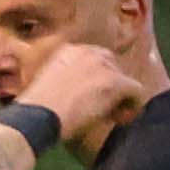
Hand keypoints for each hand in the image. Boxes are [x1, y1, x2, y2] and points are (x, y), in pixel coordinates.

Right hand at [15, 41, 157, 156]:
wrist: (36, 118)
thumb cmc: (33, 109)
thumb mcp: (44, 84)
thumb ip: (61, 79)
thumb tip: (74, 92)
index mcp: (68, 51)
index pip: (95, 59)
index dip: (96, 79)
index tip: (90, 97)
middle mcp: (88, 52)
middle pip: (113, 66)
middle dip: (110, 86)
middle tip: (102, 106)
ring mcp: (103, 66)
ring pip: (125, 80)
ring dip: (119, 98)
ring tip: (110, 115)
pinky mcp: (115, 82)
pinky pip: (136, 92)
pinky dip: (132, 107)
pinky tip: (120, 119)